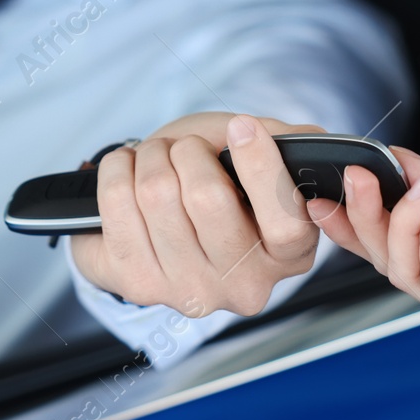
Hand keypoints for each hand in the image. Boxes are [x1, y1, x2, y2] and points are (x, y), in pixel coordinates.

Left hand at [69, 112, 324, 317]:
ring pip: (157, 192)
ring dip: (151, 155)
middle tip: (185, 149)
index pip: (286, 222)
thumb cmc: (216, 184)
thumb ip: (286, 145)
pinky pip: (116, 200)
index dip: (262, 168)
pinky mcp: (137, 284)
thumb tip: (302, 141)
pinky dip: (117, 167)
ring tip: (157, 159)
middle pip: (208, 198)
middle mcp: (244, 285)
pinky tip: (129, 171)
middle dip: (189, 151)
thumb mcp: (258, 160)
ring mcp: (189, 291)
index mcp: (288, 255)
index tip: (242, 127)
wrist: (158, 222)